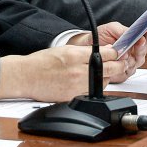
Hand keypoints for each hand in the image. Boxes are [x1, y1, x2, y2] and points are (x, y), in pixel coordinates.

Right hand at [0, 44, 128, 101]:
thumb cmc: (41, 63)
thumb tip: (104, 52)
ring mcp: (77, 85)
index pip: (107, 53)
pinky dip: (95, 86)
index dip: (115, 52)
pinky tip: (90, 82)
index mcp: (75, 55)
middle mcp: (78, 70)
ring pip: (105, 81)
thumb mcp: (65, 50)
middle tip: (121, 62)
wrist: (26, 77)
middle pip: (111, 68)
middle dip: (119, 64)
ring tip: (102, 72)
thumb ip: (84, 52)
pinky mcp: (74, 96)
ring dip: (107, 76)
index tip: (118, 52)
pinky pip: (93, 91)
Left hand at [93, 21, 146, 75]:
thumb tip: (130, 33)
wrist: (88, 49)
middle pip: (144, 50)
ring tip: (128, 52)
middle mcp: (134, 52)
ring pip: (138, 61)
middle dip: (142, 46)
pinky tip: (121, 63)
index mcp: (134, 40)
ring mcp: (130, 63)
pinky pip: (128, 71)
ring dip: (134, 57)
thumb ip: (121, 29)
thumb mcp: (110, 29)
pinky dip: (125, 67)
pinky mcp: (124, 73)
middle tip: (140, 42)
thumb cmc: (101, 38)